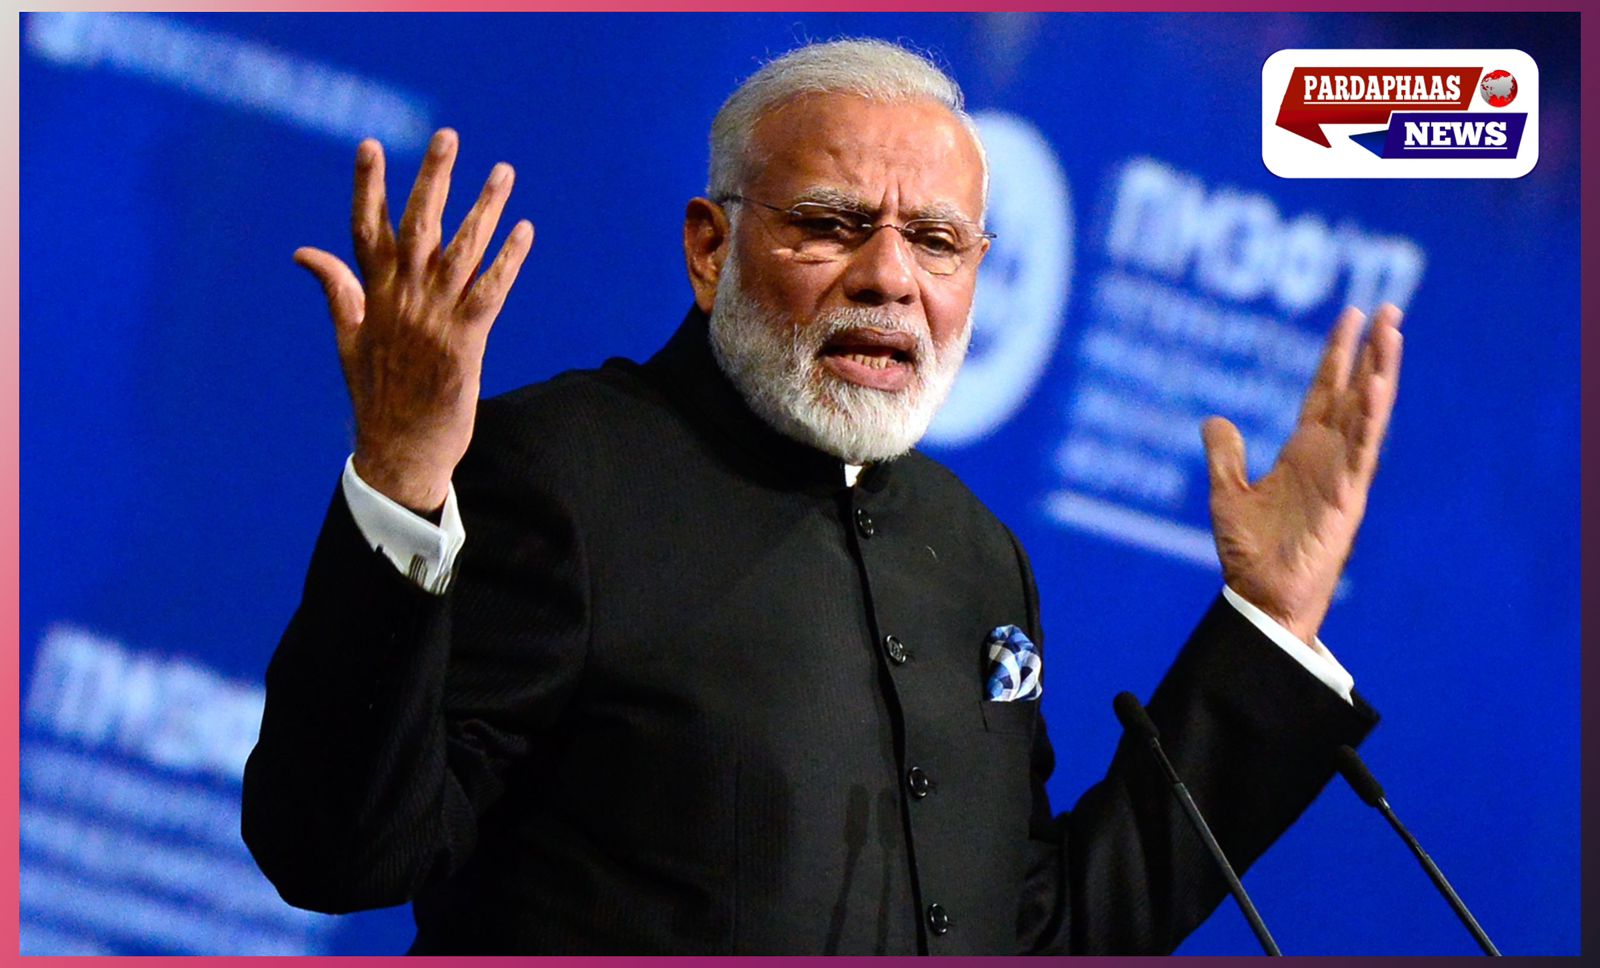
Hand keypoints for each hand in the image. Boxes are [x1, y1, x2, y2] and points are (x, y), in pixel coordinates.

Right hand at [294, 128, 533, 511]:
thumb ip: (336, 289)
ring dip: (484, 208)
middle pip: (418, 226)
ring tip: (503, 172)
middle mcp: (402, 300)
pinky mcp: (465, 342)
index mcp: (373, 297)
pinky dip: (508, 260)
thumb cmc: (377, 396)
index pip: (365, 229)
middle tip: (448, 136)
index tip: (371, 145)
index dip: (368, 186)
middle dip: (434, 179)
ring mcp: (434, 319)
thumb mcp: (348, 339)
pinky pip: (491, 291)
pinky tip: (524, 231)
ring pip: (462, 250)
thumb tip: (303, 252)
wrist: (400, 451)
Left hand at [1202, 304, 1403, 647]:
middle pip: (1356, 391)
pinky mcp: (1348, 494)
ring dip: (1382, 371)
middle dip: (1372, 350)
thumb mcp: (1227, 493)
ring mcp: (1343, 472)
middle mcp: (1328, 455)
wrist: (1262, 596)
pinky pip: (1363, 449)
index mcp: (1303, 451)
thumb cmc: (1250, 553)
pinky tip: (1379, 385)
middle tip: (1388, 307)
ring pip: (1368, 412)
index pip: (1325, 390)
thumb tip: (1214, 419)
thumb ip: (1225, 455)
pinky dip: (1372, 417)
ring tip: (1393, 329)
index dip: (1338, 353)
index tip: (1351, 316)